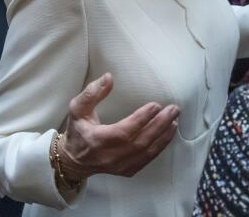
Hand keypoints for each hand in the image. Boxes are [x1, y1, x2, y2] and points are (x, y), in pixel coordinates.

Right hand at [57, 73, 178, 180]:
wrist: (74, 160)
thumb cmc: (77, 131)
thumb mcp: (77, 109)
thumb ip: (91, 93)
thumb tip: (109, 77)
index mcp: (96, 140)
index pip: (123, 132)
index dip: (140, 119)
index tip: (155, 105)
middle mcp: (109, 157)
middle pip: (140, 142)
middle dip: (159, 125)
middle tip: (173, 110)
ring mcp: (119, 166)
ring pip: (147, 152)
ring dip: (163, 135)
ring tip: (174, 119)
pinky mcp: (127, 170)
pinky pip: (148, 159)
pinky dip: (160, 146)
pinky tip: (168, 133)